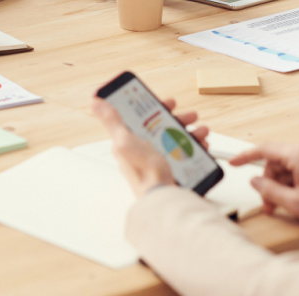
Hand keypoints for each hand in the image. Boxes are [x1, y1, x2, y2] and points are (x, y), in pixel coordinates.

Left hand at [92, 95, 207, 197]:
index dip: (155, 107)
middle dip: (178, 119)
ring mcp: (157, 158)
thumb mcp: (125, 141)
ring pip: (175, 138)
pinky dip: (194, 147)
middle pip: (162, 126)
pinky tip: (202, 145)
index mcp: (128, 140)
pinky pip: (184, 153)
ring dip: (190, 132)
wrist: (162, 195)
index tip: (168, 102)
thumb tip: (96, 102)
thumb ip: (112, 121)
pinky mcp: (170, 167)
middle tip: (189, 116)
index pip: (141, 116)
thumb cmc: (142, 172)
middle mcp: (142, 148)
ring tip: (200, 131)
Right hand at [230, 141, 298, 228]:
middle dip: (269, 182)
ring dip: (280, 184)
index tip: (233, 162)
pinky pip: (296, 166)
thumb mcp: (295, 203)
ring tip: (283, 204)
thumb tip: (254, 181)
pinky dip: (291, 181)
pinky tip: (294, 196)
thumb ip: (269, 190)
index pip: (264, 150)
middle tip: (269, 204)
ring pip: (285, 165)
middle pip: (275, 161)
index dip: (245, 156)